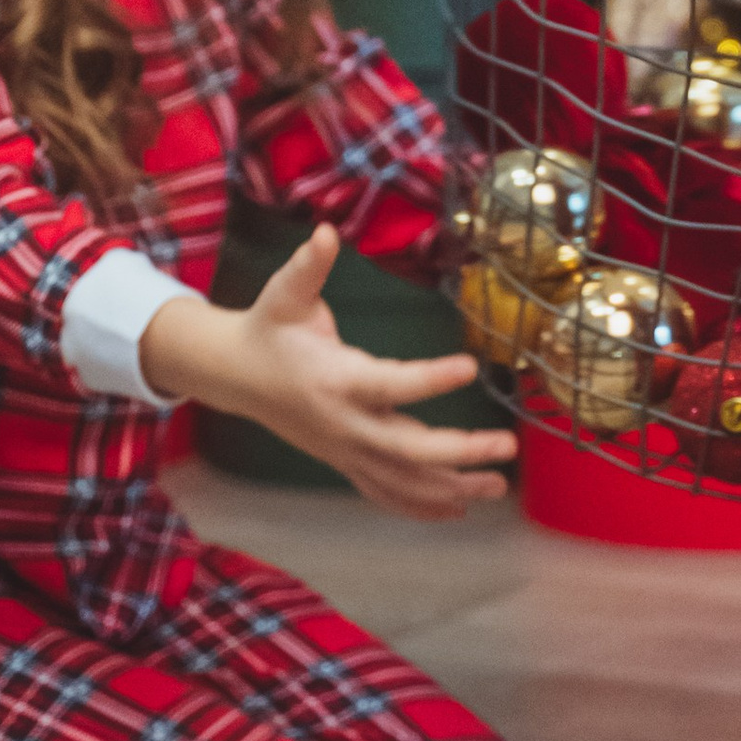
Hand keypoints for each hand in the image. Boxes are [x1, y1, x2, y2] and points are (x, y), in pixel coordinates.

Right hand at [140, 225, 514, 519]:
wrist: (235, 374)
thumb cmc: (270, 328)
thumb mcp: (286, 292)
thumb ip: (310, 265)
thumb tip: (325, 231)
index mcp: (335, 378)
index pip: (391, 383)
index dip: (431, 378)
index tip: (471, 366)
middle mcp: (343, 423)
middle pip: (406, 449)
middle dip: (459, 453)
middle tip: (505, 446)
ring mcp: (344, 450)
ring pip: (402, 480)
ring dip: (451, 488)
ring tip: (497, 487)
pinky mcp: (344, 461)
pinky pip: (385, 492)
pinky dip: (421, 505)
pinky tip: (459, 509)